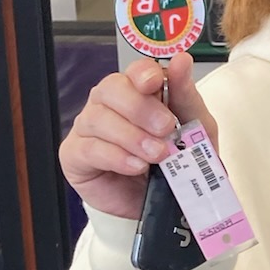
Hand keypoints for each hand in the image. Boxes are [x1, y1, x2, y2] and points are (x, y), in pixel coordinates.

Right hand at [58, 54, 215, 220]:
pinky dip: (116, 156)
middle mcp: (108, 104)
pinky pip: (90, 148)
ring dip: (132, 136)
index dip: (142, 73)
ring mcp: (89, 129)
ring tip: (156, 155)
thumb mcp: (194, 131)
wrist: (164, 208)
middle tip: (165, 128)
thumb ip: (187, 97)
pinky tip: (136, 166)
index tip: (155, 82)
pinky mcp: (76, 155)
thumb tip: (182, 61)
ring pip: (99, 118)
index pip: (133, 71)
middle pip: (111, 89)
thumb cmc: (175, 164)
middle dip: (140, 107)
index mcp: (137, 92)